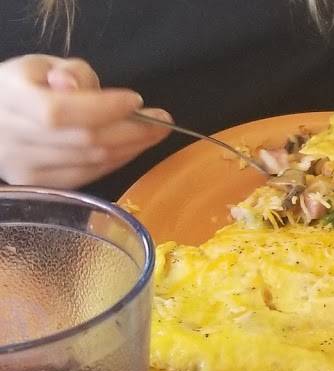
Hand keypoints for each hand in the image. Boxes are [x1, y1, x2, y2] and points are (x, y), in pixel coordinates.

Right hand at [0, 54, 171, 187]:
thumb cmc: (26, 87)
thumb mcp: (44, 65)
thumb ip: (70, 73)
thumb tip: (74, 85)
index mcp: (12, 98)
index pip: (61, 110)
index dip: (104, 108)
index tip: (137, 100)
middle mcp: (13, 137)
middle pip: (85, 140)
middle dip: (132, 131)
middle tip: (163, 122)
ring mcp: (25, 167)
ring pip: (91, 161)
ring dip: (130, 148)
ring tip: (152, 134)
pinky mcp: (38, 185)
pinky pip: (88, 176)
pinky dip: (115, 162)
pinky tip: (131, 149)